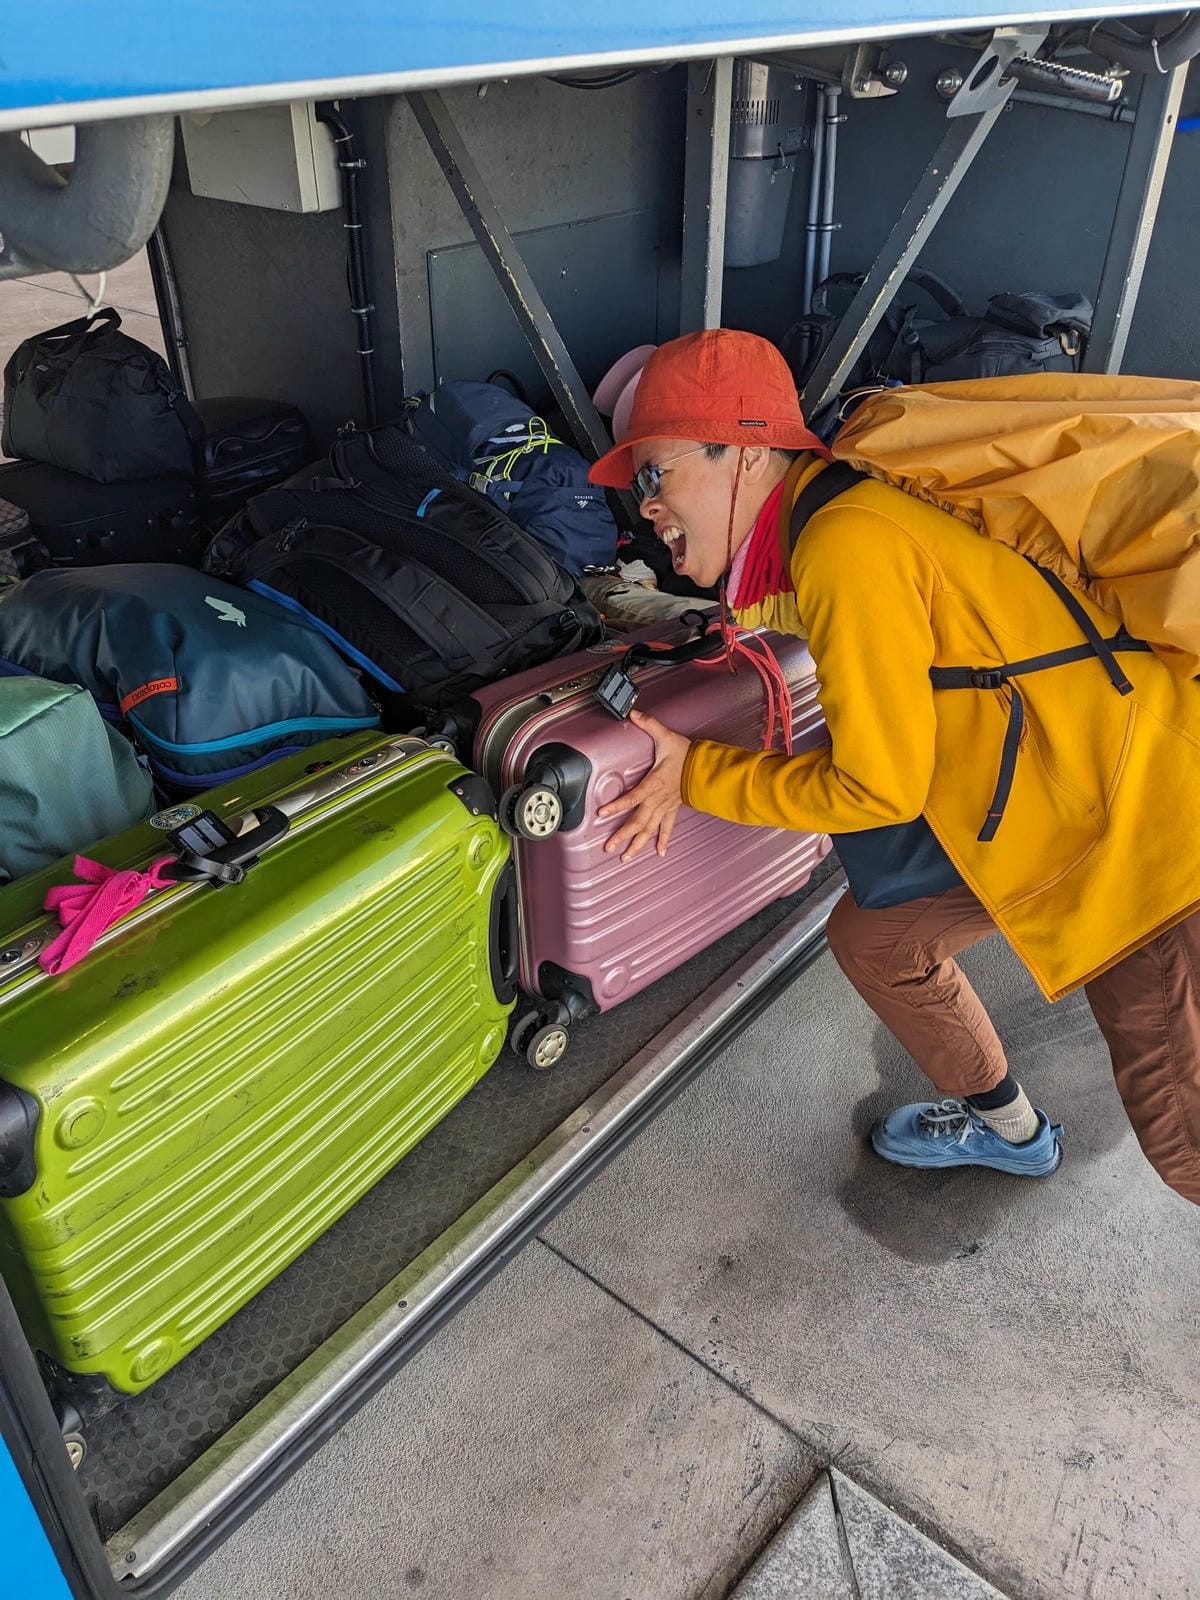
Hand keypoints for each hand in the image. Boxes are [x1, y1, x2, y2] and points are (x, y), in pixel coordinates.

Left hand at [597, 709, 690, 861]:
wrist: (706, 767)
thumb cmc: (686, 754)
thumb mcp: (665, 737)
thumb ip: (649, 725)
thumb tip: (633, 713)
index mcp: (654, 784)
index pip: (632, 797)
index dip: (617, 806)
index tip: (602, 813)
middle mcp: (658, 800)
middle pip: (638, 821)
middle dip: (623, 835)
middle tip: (609, 848)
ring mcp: (665, 808)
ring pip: (649, 830)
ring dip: (638, 844)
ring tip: (626, 858)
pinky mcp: (673, 810)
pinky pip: (667, 828)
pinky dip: (663, 841)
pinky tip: (659, 854)